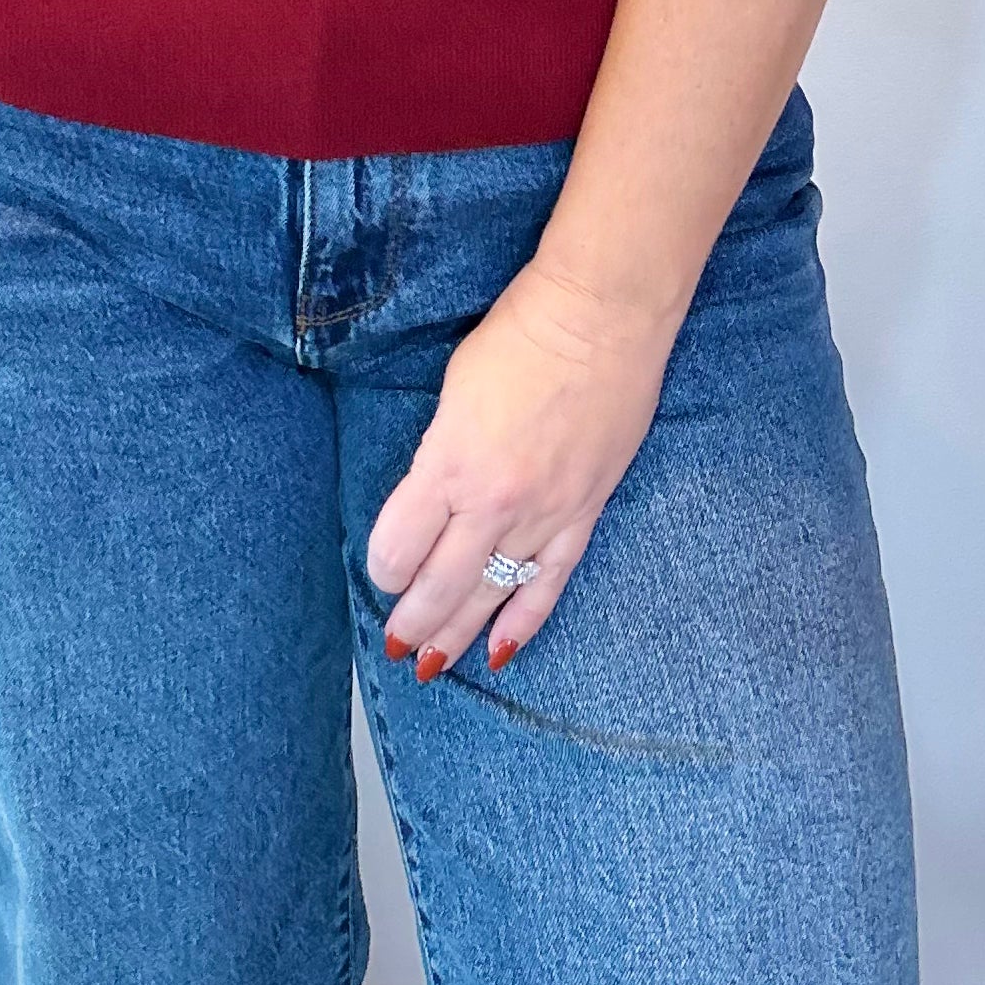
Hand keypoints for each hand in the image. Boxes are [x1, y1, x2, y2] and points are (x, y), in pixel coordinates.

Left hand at [366, 255, 678, 681]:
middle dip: (411, 622)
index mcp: (450, 463)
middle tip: (393, 645)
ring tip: (429, 666)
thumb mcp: (454, 391)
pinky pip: (548, 584)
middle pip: (440, 585)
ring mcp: (543, 514)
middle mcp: (493, 502)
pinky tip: (500, 653)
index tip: (382, 570)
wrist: (602, 317)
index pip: (400, 545)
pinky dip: (523, 623)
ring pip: (490, 594)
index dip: (385, 566)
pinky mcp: (583, 514)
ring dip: (456, 635)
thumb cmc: (520, 335)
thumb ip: (442, 453)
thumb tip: (434, 497)